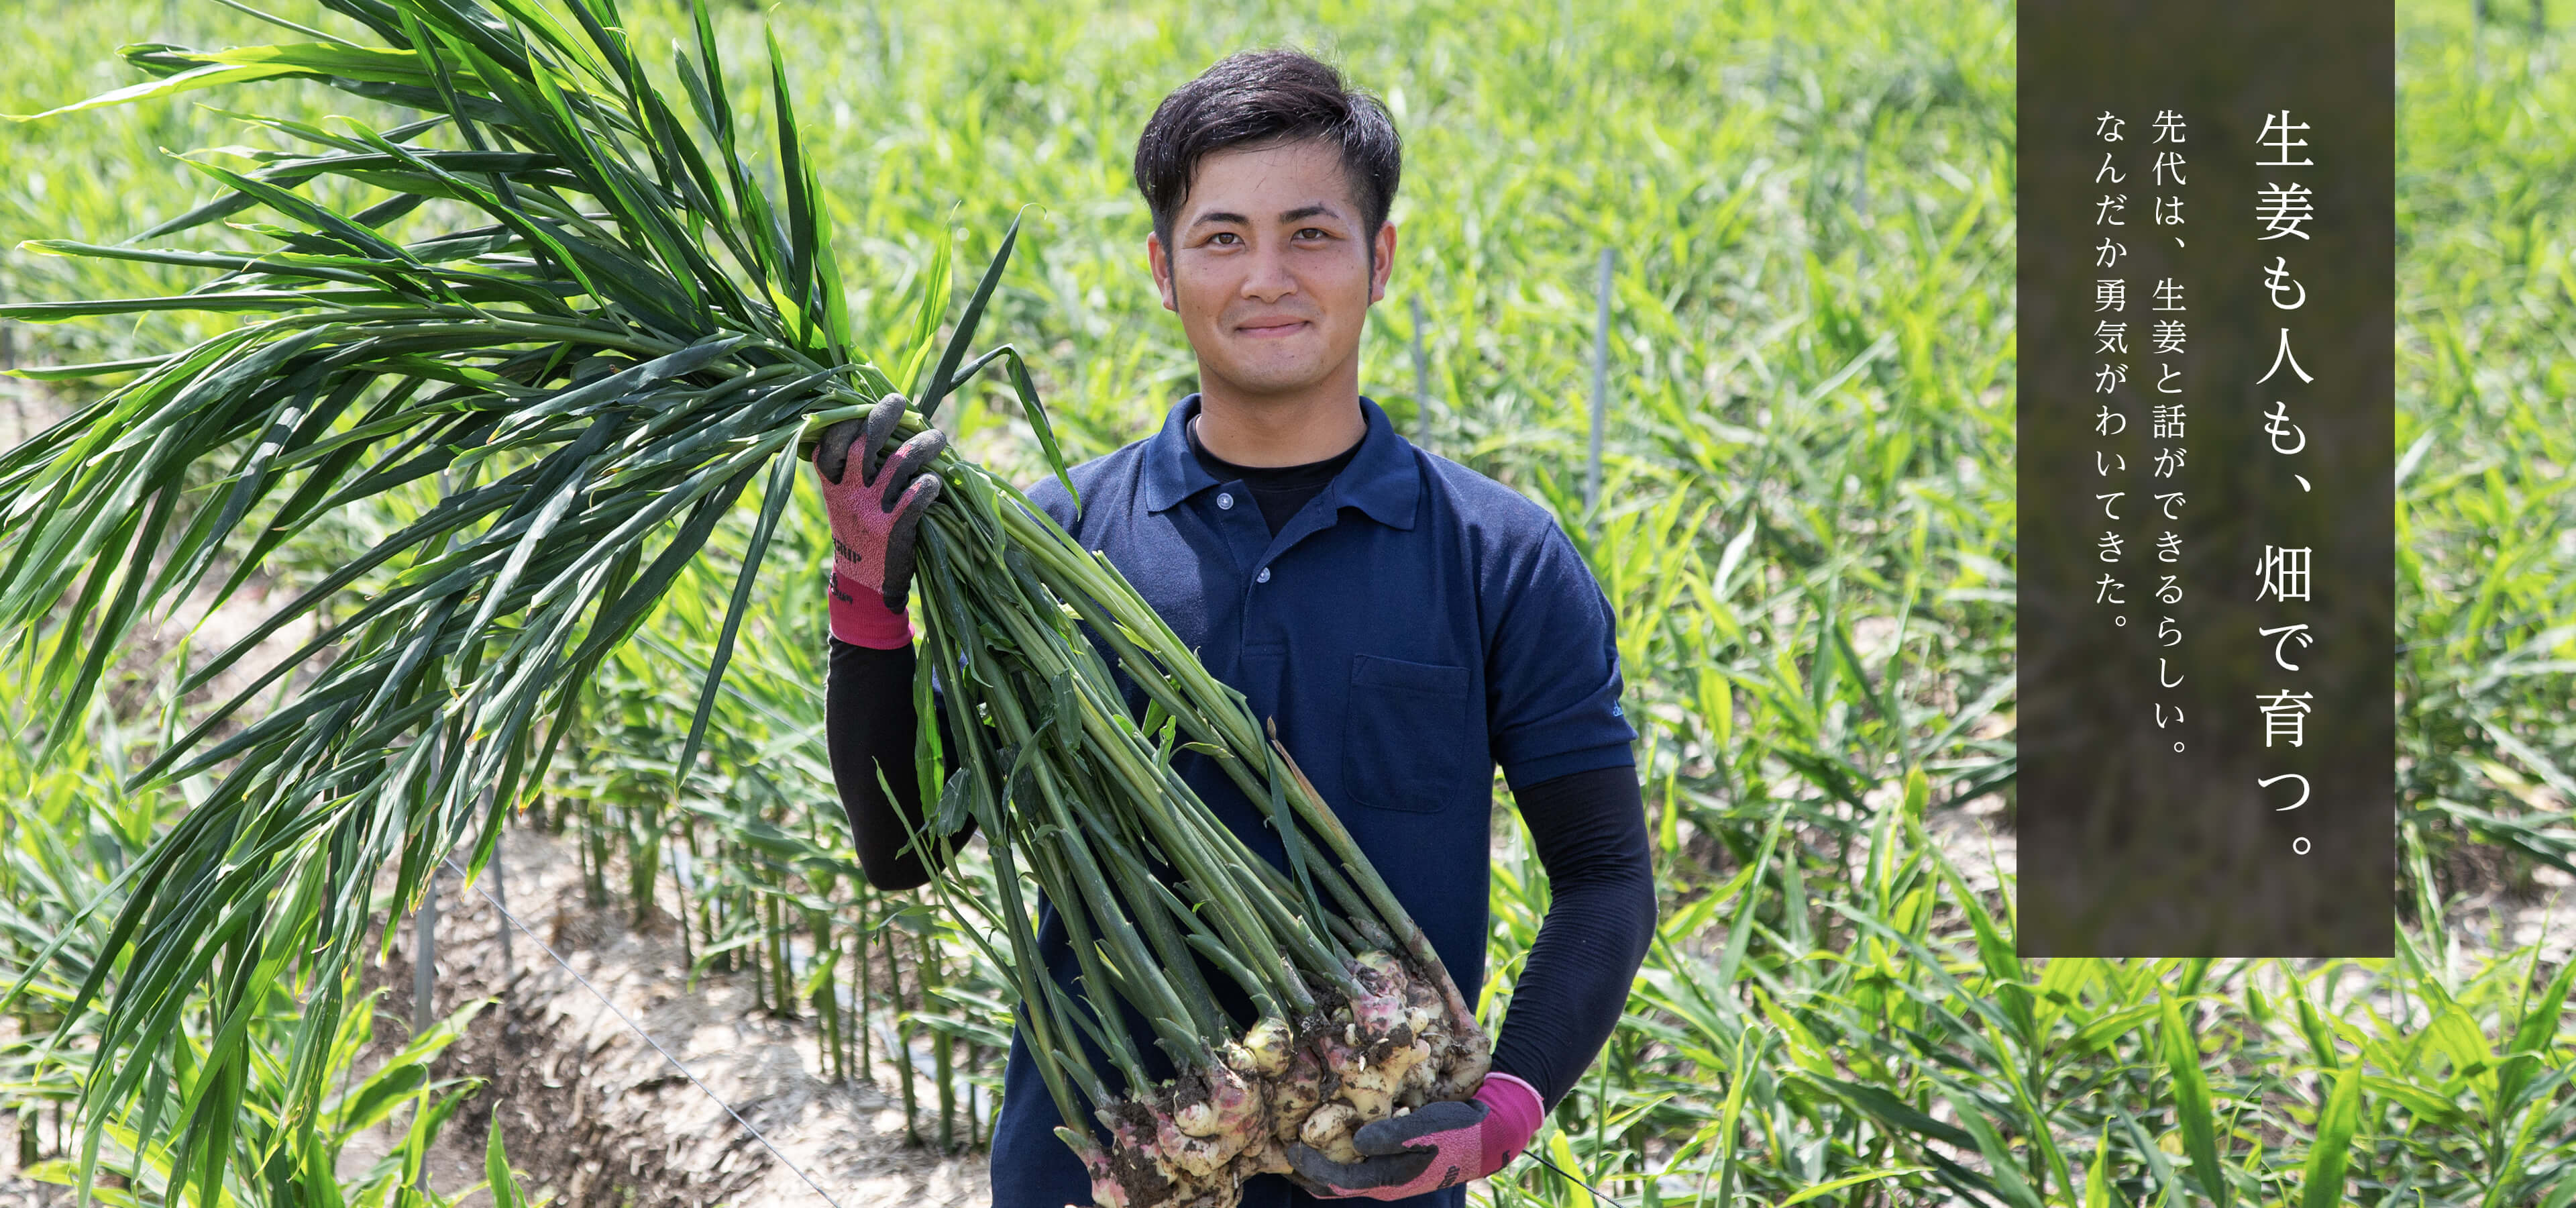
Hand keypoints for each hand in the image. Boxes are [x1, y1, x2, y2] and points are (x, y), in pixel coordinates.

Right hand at [813, 394, 945, 641]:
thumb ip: (856, 470)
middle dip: (883, 416)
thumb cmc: (861, 534)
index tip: (865, 405)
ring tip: (938, 438)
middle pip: (863, 443)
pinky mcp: (893, 530)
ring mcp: (870, 511)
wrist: (864, 586)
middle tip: (900, 402)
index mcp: (832, 485)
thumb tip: (879, 424)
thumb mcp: (845, 501)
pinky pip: (915, 497)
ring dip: (923, 445)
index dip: (847, 419)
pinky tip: (936, 482)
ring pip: (899, 463)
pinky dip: (929, 485)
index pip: (830, 442)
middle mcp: (848, 494)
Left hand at [1282, 1072, 1543, 1199]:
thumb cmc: (1456, 1130)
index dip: (1312, 1168)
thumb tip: (1356, 1143)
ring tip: (1304, 1147)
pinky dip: (1345, 1154)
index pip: (1339, 1181)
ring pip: (1349, 1173)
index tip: (1290, 1150)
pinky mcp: (1399, 1159)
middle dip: (1312, 1171)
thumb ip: (1391, 1137)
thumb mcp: (1426, 1129)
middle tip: (1286, 1154)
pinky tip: (1337, 1138)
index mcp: (1389, 1180)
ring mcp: (1393, 1172)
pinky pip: (1363, 1162)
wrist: (1489, 1132)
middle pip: (1339, 1183)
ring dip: (1326, 1163)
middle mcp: (1386, 1181)